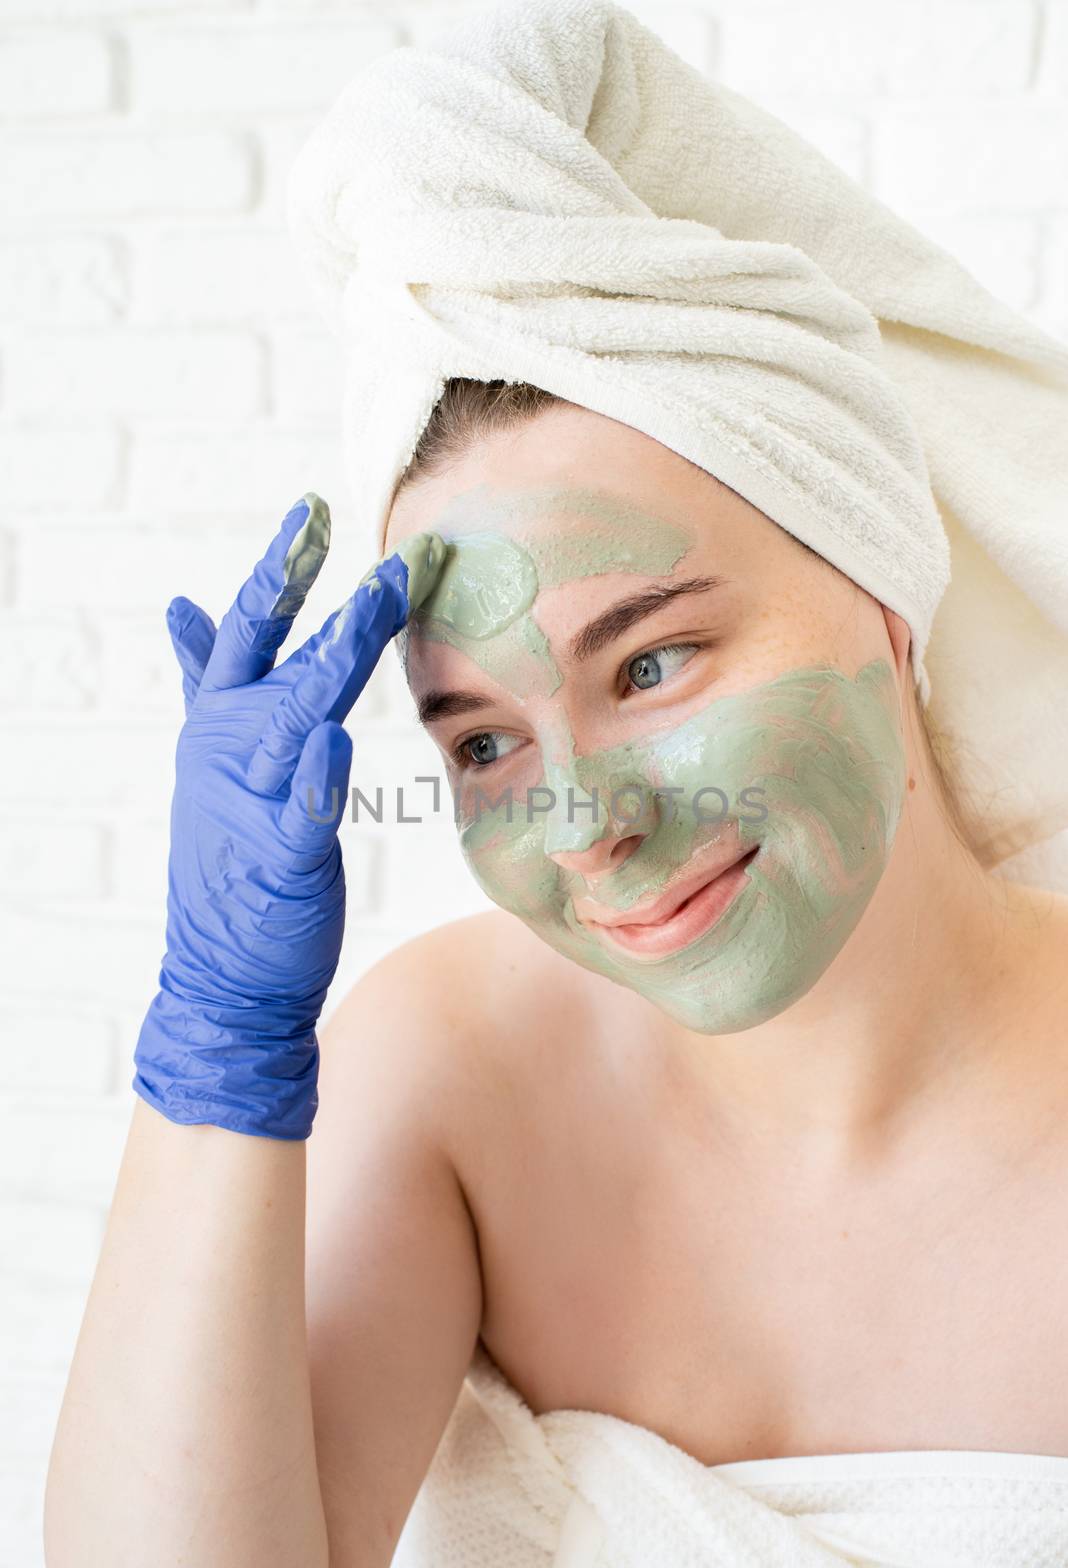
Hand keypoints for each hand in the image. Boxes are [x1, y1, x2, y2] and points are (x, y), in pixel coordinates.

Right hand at [132, 494, 443, 1139]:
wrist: (223, 971)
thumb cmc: (234, 857)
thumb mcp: (216, 757)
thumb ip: (209, 682)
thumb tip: (184, 608)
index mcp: (222, 722)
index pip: (252, 630)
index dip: (282, 570)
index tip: (312, 509)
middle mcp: (229, 748)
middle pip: (271, 653)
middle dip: (304, 586)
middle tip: (338, 524)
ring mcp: (253, 799)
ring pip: (296, 714)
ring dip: (336, 654)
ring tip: (377, 600)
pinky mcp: (281, 857)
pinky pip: (301, 810)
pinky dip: (315, 776)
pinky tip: (333, 742)